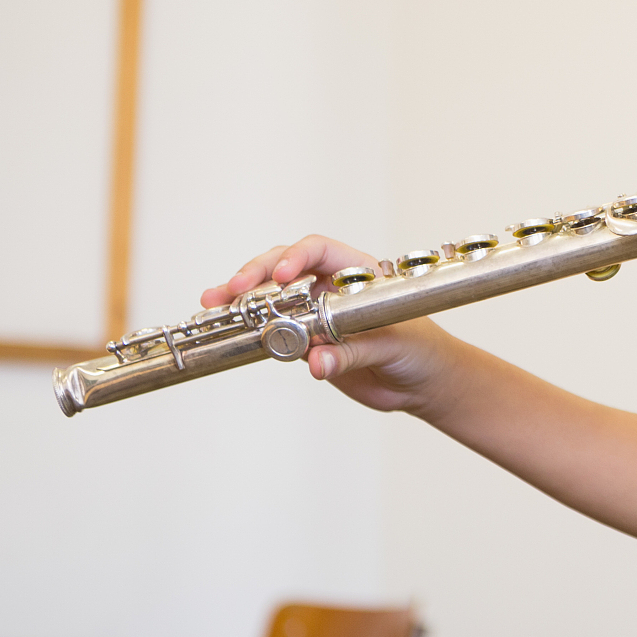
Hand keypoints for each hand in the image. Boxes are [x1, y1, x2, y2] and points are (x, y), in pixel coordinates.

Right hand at [203, 236, 459, 413]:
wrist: (423, 385)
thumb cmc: (422, 351)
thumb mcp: (396, 346)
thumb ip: (355, 353)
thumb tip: (317, 362)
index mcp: (360, 274)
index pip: (321, 251)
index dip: (297, 257)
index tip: (281, 275)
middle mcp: (333, 287)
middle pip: (286, 268)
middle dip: (256, 275)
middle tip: (233, 289)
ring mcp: (316, 313)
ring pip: (271, 297)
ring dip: (241, 299)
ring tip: (213, 304)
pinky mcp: (305, 340)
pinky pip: (272, 330)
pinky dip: (248, 329)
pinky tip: (226, 327)